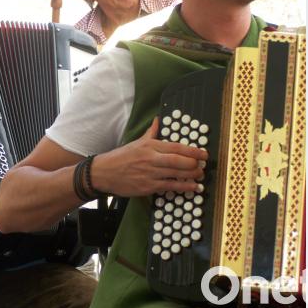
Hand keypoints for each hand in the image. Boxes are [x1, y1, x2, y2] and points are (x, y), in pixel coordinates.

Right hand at [91, 117, 206, 196]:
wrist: (104, 172)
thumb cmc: (121, 157)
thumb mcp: (137, 142)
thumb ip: (151, 132)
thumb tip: (158, 119)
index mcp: (150, 146)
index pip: (176, 147)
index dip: (193, 150)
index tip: (203, 153)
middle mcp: (151, 158)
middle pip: (179, 160)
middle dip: (194, 163)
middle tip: (203, 165)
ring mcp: (150, 173)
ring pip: (176, 174)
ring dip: (192, 175)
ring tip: (200, 175)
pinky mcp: (148, 186)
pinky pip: (170, 186)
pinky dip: (183, 187)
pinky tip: (193, 187)